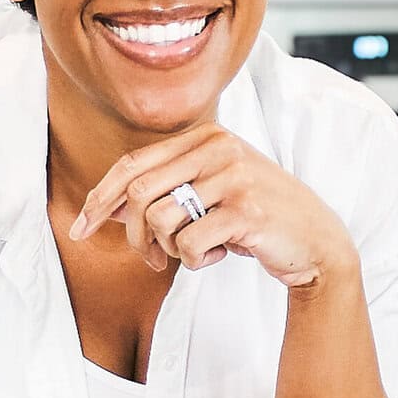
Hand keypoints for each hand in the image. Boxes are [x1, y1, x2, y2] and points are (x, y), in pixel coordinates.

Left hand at [69, 122, 356, 289]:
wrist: (317, 241)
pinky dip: (195, 262)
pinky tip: (220, 256)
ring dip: (169, 251)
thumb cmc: (255, 217)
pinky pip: (189, 245)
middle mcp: (219, 148)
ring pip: (161, 221)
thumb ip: (163, 191)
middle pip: (139, 194)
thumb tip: (106, 206)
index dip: (100, 199)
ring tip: (196, 252)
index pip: (131, 164)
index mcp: (205, 136)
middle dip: (135, 237)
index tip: (81, 228)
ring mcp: (235, 177)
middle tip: (151, 260)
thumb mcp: (208, 193)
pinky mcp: (247, 211)